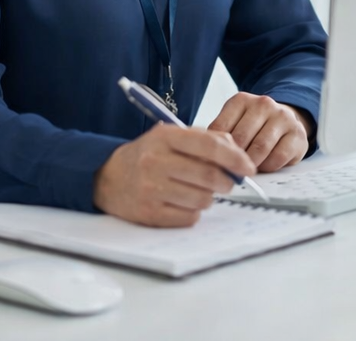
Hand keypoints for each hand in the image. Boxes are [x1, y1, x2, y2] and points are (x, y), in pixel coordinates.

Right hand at [93, 123, 255, 227]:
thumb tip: (237, 154)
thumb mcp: (171, 137)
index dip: (235, 158)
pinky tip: (184, 202)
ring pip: (202, 199)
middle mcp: (156, 162)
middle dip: (226, 181)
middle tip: (227, 182)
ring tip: (200, 191)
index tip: (249, 168)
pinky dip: (194, 212)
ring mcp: (151, 189)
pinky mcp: (148, 213)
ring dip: (209, 197)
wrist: (106, 176)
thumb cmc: (147, 155)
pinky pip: (189, 217)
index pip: (209, 146)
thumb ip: (205, 140)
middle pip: (209, 175)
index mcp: (165, 138)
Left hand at [206, 93, 309, 172]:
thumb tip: (204, 159)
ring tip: (247, 170)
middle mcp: (263, 104)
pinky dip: (268, 167)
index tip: (213, 163)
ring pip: (260, 148)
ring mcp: (282, 117)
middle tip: (230, 172)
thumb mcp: (234, 124)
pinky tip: (265, 165)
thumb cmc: (254, 127)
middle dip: (233, 159)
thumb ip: (221, 137)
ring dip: (251, 164)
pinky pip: (278, 157)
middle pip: (241, 139)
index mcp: (241, 100)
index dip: (215, 150)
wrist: (286, 121)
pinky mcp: (297, 134)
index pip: (221, 128)